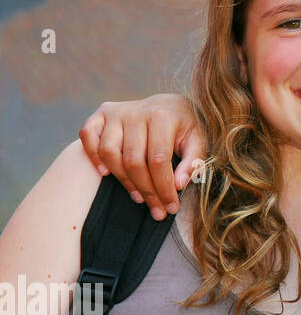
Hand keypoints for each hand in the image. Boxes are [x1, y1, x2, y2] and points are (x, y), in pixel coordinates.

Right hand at [78, 94, 207, 220]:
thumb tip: (179, 185)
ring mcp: (116, 112)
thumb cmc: (184, 127)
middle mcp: (136, 112)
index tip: (170, 207)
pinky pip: (87, 136)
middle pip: (133, 161)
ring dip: (123, 180)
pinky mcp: (101, 114)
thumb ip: (193, 161)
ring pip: (110, 153)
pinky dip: (93, 156)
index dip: (164, 187)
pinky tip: (106, 174)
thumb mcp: (198, 140)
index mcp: (163, 116)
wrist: (168, 103)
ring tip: (139, 196)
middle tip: (156, 210)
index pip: (158, 160)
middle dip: (146, 190)